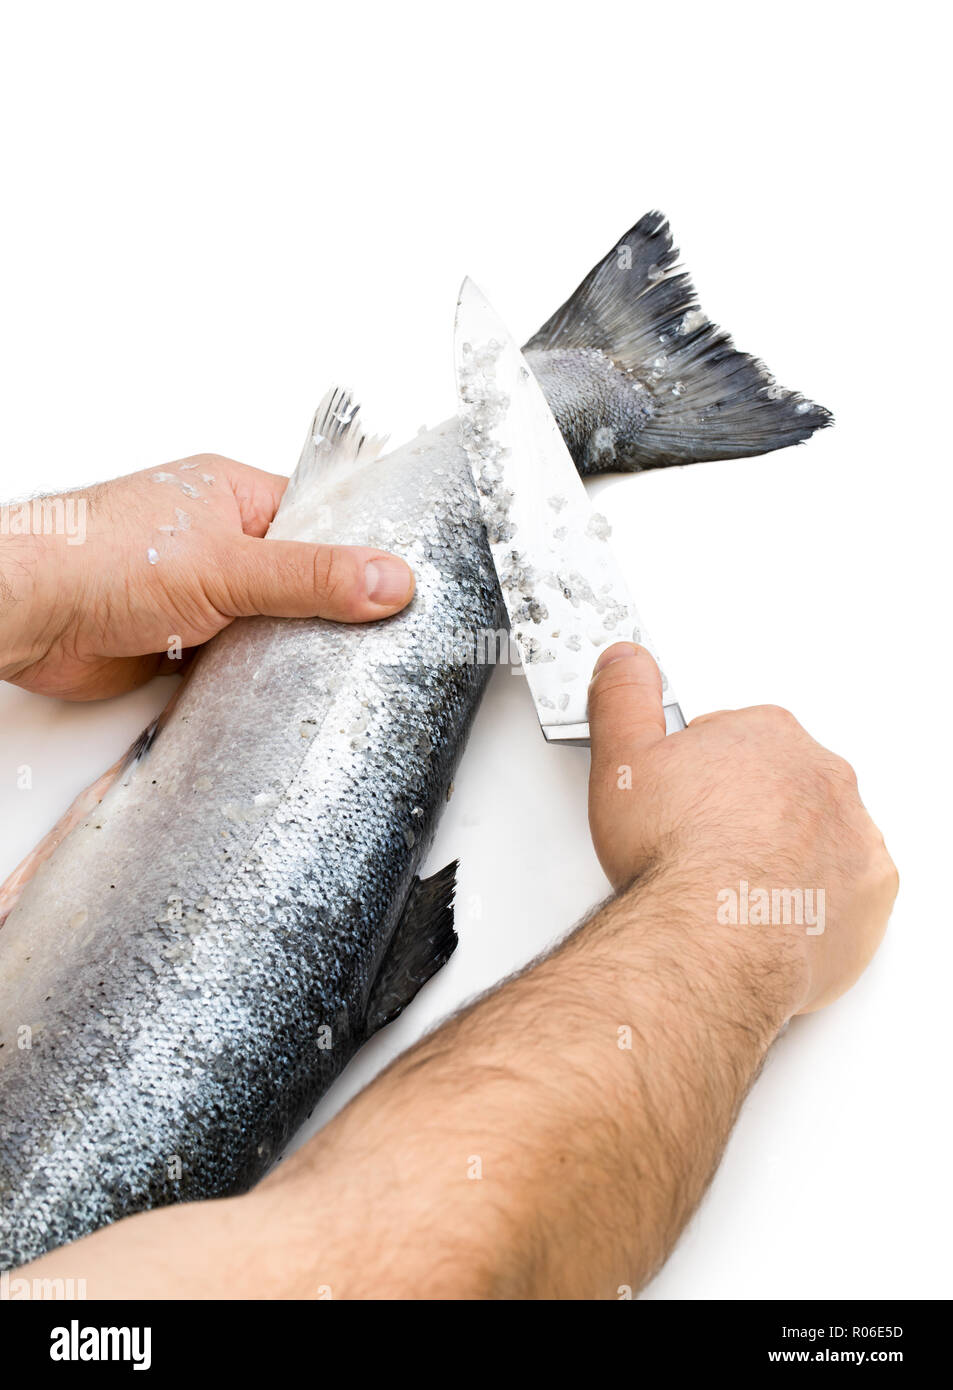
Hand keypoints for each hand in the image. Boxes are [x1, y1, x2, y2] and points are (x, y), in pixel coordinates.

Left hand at [0, 455, 414, 700]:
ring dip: (286, 649)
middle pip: (298, 579)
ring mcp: (200, 594)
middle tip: (374, 638)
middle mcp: (217, 543)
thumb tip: (389, 580)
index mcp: (232, 497)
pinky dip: (253, 679)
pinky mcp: (181, 644)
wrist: (29, 615)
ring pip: (270, 625)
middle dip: (326, 610)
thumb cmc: (99, 556)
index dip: (358, 551)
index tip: (400, 586)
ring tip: (332, 670)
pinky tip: (278, 691)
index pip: (317, 519)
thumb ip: (311, 577)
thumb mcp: (228, 564)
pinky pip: (237, 663)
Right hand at [587, 643, 896, 1013]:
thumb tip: (627, 663)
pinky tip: (771, 911)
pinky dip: (813, 898)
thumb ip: (624, 699)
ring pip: (817, 834)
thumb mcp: (621, 759)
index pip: (736, 736)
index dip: (698, 769)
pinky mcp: (868, 894)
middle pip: (780, 783)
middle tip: (699, 843)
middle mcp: (821, 777)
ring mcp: (852, 835)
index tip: (679, 798)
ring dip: (784, 852)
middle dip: (744, 808)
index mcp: (768, 735)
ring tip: (733, 885)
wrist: (713, 938)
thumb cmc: (675, 855)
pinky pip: (845, 888)